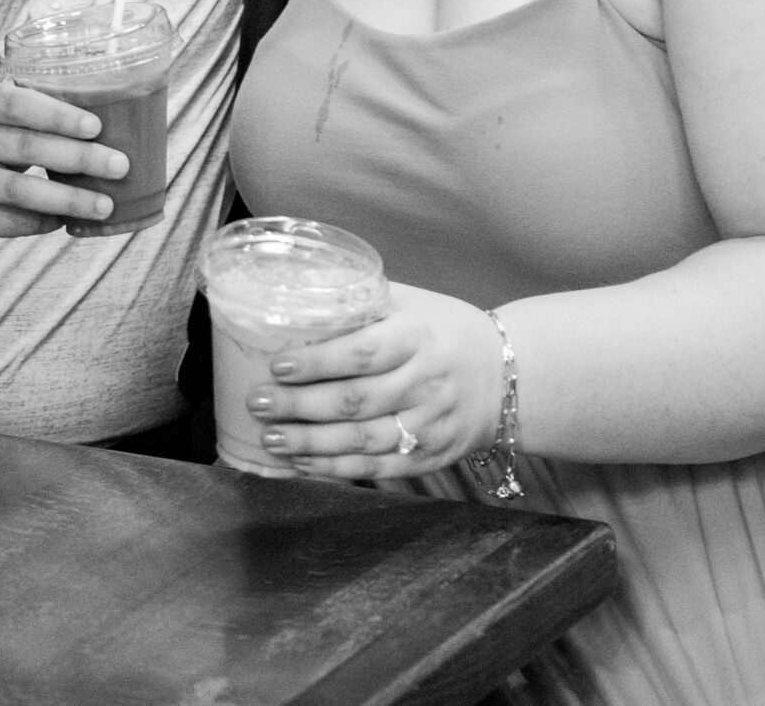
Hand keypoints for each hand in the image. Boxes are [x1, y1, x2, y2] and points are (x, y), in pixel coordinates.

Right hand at [0, 78, 129, 253]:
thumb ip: (30, 107)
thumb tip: (105, 117)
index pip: (18, 103)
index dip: (58, 115)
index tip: (96, 126)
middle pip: (26, 147)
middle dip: (79, 157)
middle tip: (119, 165)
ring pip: (20, 190)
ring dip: (68, 198)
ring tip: (104, 204)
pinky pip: (8, 222)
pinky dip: (41, 223)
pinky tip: (65, 221)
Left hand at [244, 282, 507, 479]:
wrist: (506, 376)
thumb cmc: (444, 330)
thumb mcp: (411, 303)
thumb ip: (362, 303)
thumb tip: (295, 295)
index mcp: (418, 336)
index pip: (362, 352)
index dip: (318, 361)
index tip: (278, 364)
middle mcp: (425, 383)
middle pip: (356, 401)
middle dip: (301, 406)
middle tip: (258, 403)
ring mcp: (429, 425)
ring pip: (363, 441)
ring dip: (311, 444)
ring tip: (270, 439)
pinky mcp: (430, 457)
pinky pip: (377, 468)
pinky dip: (336, 469)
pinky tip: (302, 464)